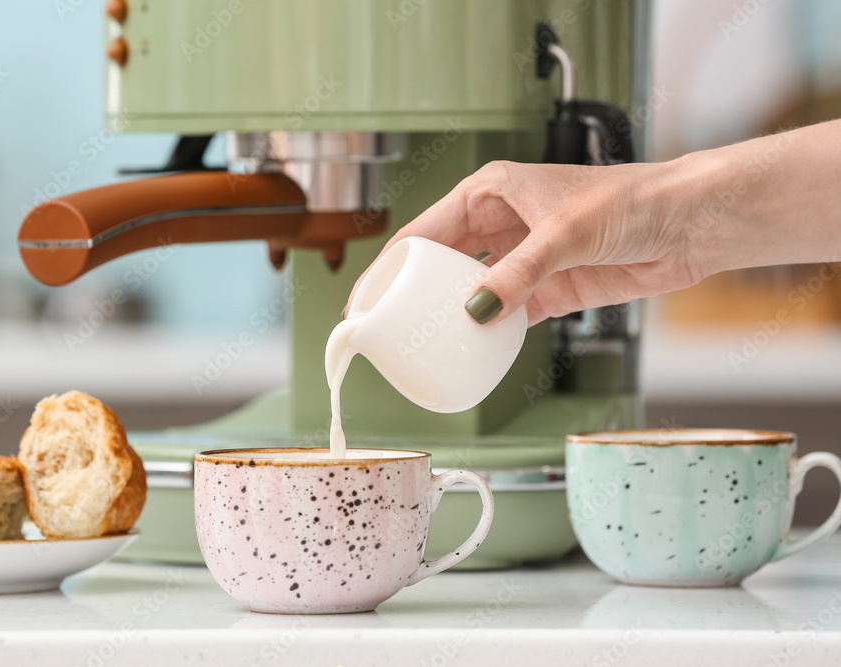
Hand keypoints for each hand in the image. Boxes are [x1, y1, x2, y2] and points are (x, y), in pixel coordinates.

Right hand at [345, 159, 704, 325]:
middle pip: (440, 264)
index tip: (368, 297)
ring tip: (423, 345)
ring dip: (452, 316)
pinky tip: (474, 348)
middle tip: (386, 330)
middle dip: (413, 296)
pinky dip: (491, 332)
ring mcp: (522, 258)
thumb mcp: (563, 233)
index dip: (392, 265)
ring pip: (471, 291)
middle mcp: (501, 223)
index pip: (425, 230)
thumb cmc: (631, 200)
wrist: (688, 224)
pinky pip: (506, 313)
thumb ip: (517, 274)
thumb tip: (476, 311)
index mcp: (491, 190)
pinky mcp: (547, 288)